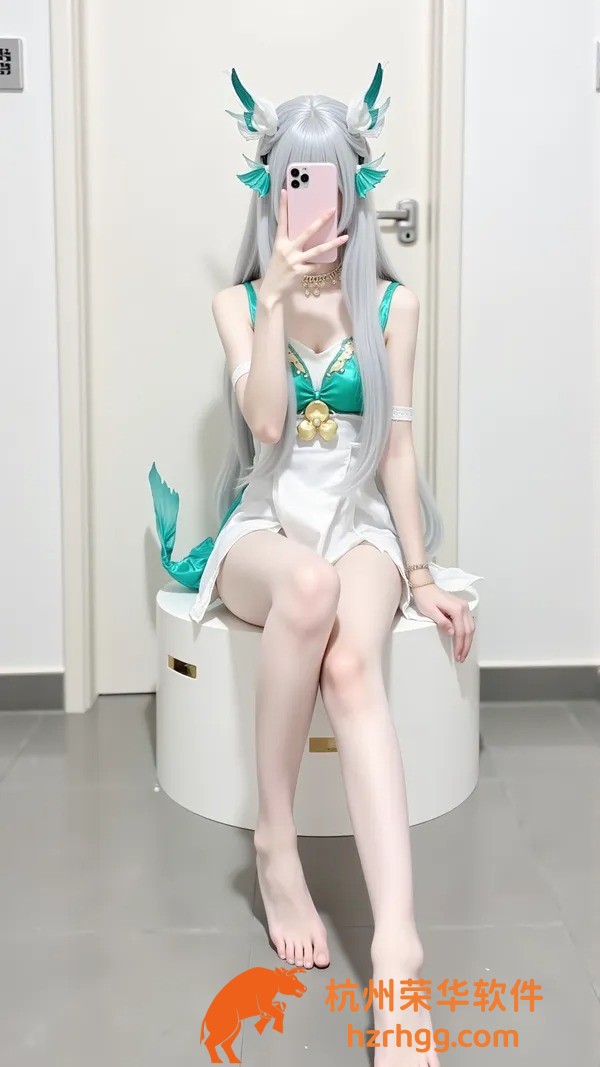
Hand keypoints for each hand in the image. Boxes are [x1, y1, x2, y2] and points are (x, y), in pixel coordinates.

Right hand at [259, 188, 347, 305]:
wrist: (272, 289)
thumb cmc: (277, 270)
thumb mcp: (280, 253)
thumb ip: (291, 244)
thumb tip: (307, 235)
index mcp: (280, 242)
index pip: (282, 221)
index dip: (284, 206)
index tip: (286, 191)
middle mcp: (287, 249)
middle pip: (307, 232)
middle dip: (320, 221)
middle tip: (331, 211)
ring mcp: (294, 261)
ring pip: (317, 250)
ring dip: (333, 243)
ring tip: (344, 237)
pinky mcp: (300, 272)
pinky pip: (315, 266)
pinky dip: (318, 265)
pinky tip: (320, 265)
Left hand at [409, 582, 474, 662]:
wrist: (424, 584)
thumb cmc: (424, 597)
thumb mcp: (430, 611)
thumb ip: (442, 622)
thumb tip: (452, 633)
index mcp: (457, 609)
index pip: (461, 632)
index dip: (459, 646)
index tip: (457, 656)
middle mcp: (463, 607)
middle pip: (469, 631)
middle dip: (466, 646)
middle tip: (461, 658)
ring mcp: (463, 606)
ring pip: (471, 627)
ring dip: (468, 641)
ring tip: (463, 652)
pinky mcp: (461, 607)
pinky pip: (468, 622)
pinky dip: (467, 633)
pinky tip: (464, 640)